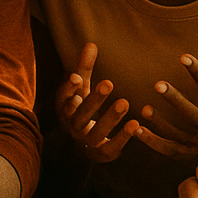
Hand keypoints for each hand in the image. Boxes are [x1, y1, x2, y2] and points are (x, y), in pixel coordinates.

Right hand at [54, 43, 139, 162]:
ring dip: (109, 118)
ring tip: (124, 103)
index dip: (68, 90)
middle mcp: (72, 126)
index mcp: (65, 108)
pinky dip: (121, 138)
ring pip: (94, 133)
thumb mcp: (82, 89)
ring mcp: (85, 142)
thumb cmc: (82, 108)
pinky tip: (135, 125)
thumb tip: (91, 43)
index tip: (77, 77)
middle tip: (108, 83)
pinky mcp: (100, 154)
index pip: (63, 99)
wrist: (82, 143)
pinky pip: (109, 149)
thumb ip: (85, 68)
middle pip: (80, 115)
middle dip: (94, 99)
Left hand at [135, 34, 197, 167]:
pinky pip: (171, 152)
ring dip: (161, 125)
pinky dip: (153, 143)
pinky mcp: (194, 160)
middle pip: (197, 119)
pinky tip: (137, 128)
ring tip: (144, 108)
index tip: (184, 57)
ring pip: (180, 138)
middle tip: (157, 83)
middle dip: (178, 102)